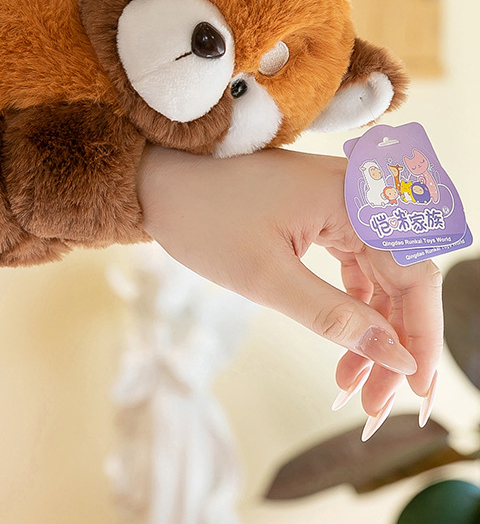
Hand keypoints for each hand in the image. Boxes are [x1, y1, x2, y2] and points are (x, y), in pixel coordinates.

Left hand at [136, 145, 442, 436]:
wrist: (160, 180)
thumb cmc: (203, 218)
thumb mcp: (266, 278)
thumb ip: (334, 316)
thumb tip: (396, 359)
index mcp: (353, 198)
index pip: (415, 274)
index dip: (421, 337)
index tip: (415, 391)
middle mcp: (358, 192)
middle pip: (403, 277)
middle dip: (394, 342)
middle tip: (376, 402)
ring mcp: (341, 200)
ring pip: (380, 274)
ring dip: (373, 328)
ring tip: (354, 381)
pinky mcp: (323, 210)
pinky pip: (356, 261)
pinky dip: (352, 303)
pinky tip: (345, 341)